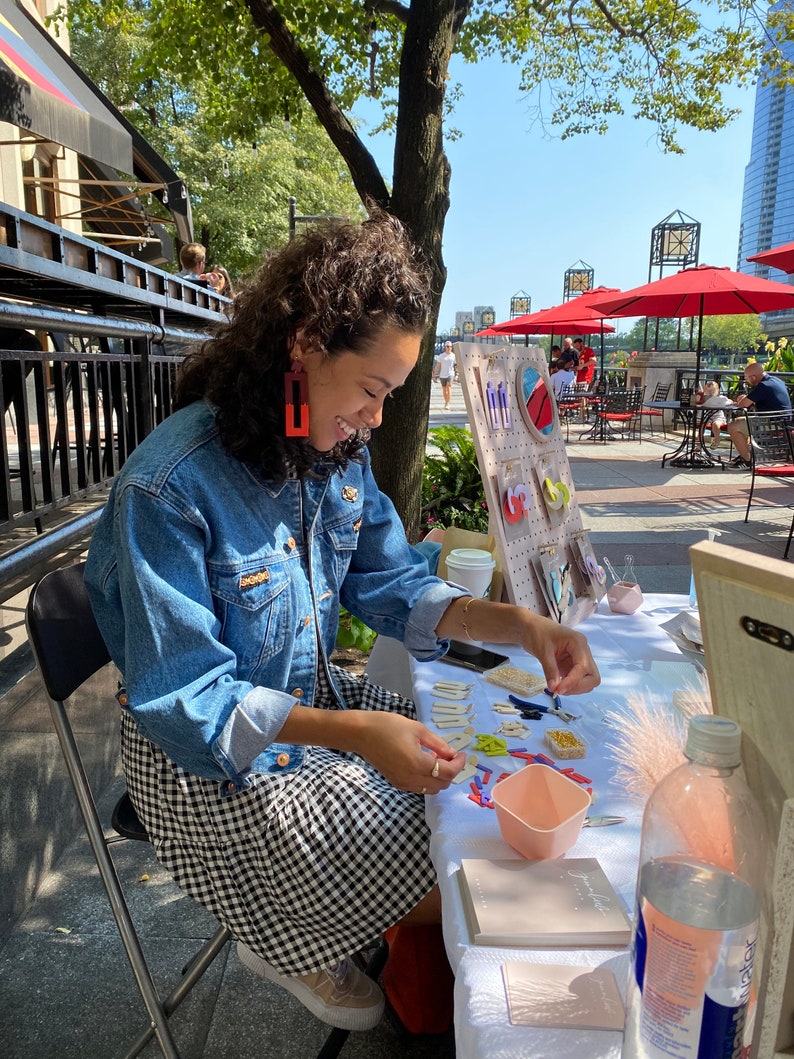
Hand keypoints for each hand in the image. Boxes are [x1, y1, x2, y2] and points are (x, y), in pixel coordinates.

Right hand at [353, 711, 467, 792]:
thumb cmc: (388, 726)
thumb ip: (438, 744)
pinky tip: (425, 763)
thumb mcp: (417, 729)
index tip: (462, 754)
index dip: (459, 764)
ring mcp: (403, 784)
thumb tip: (452, 753)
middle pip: (442, 784)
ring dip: (440, 777)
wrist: (361, 734)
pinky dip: (428, 779)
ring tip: (437, 758)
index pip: (448, 772)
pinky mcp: (397, 784)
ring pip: (432, 789)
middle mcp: (411, 778)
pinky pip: (420, 787)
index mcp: (418, 763)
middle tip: (451, 755)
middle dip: (451, 771)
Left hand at [520, 615, 599, 695]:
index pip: (583, 667)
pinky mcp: (573, 665)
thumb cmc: (537, 632)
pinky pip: (578, 680)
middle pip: (592, 676)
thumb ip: (550, 670)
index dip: (573, 681)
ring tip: (557, 688)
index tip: (558, 690)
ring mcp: (579, 658)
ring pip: (587, 680)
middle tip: (560, 690)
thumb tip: (554, 688)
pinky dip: (570, 686)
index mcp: (578, 642)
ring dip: (575, 688)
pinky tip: (557, 685)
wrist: (530, 627)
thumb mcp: (542, 651)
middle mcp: (583, 651)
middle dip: (578, 686)